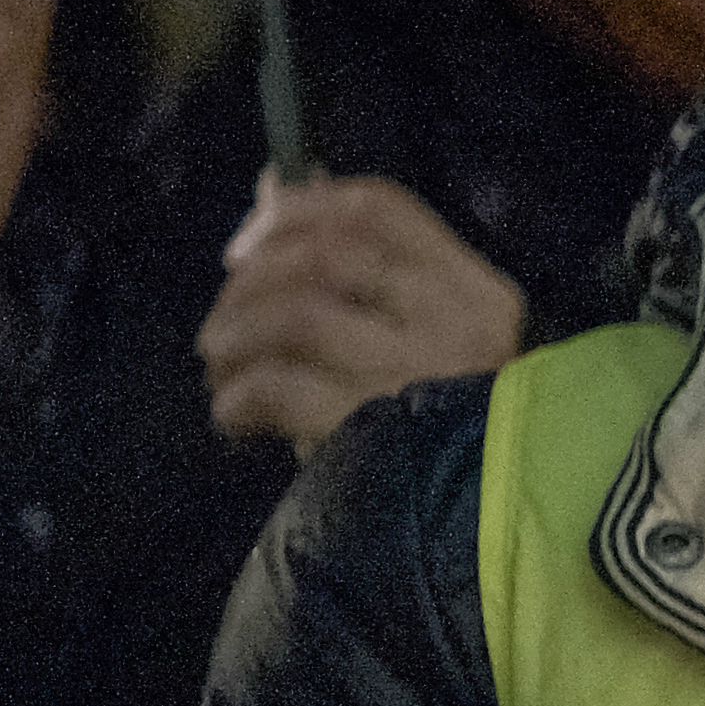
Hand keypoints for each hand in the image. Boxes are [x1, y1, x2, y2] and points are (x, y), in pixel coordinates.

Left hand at [202, 171, 528, 451]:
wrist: (484, 523)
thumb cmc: (445, 429)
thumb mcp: (413, 335)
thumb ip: (353, 260)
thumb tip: (273, 182)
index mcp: (476, 292)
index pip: (380, 210)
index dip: (297, 210)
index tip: (247, 241)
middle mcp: (458, 324)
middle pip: (330, 255)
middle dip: (252, 279)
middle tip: (223, 322)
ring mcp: (422, 378)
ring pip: (298, 315)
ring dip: (236, 335)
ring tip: (221, 365)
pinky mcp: (378, 432)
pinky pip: (281, 389)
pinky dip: (238, 398)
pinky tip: (234, 417)